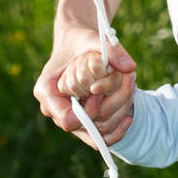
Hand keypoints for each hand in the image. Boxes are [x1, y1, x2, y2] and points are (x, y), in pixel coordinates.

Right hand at [34, 25, 136, 147]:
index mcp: (47, 91)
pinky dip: (118, 129)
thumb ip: (111, 50)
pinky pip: (102, 138)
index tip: (99, 89)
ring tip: (131, 85)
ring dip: (120, 110)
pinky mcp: (84, 124)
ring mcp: (70, 120)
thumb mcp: (93, 39)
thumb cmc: (81, 41)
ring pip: (100, 132)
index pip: (68, 119)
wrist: (78, 45)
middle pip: (88, 126)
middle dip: (114, 104)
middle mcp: (55, 111)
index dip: (90, 109)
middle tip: (130, 79)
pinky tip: (129, 115)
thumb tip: (129, 68)